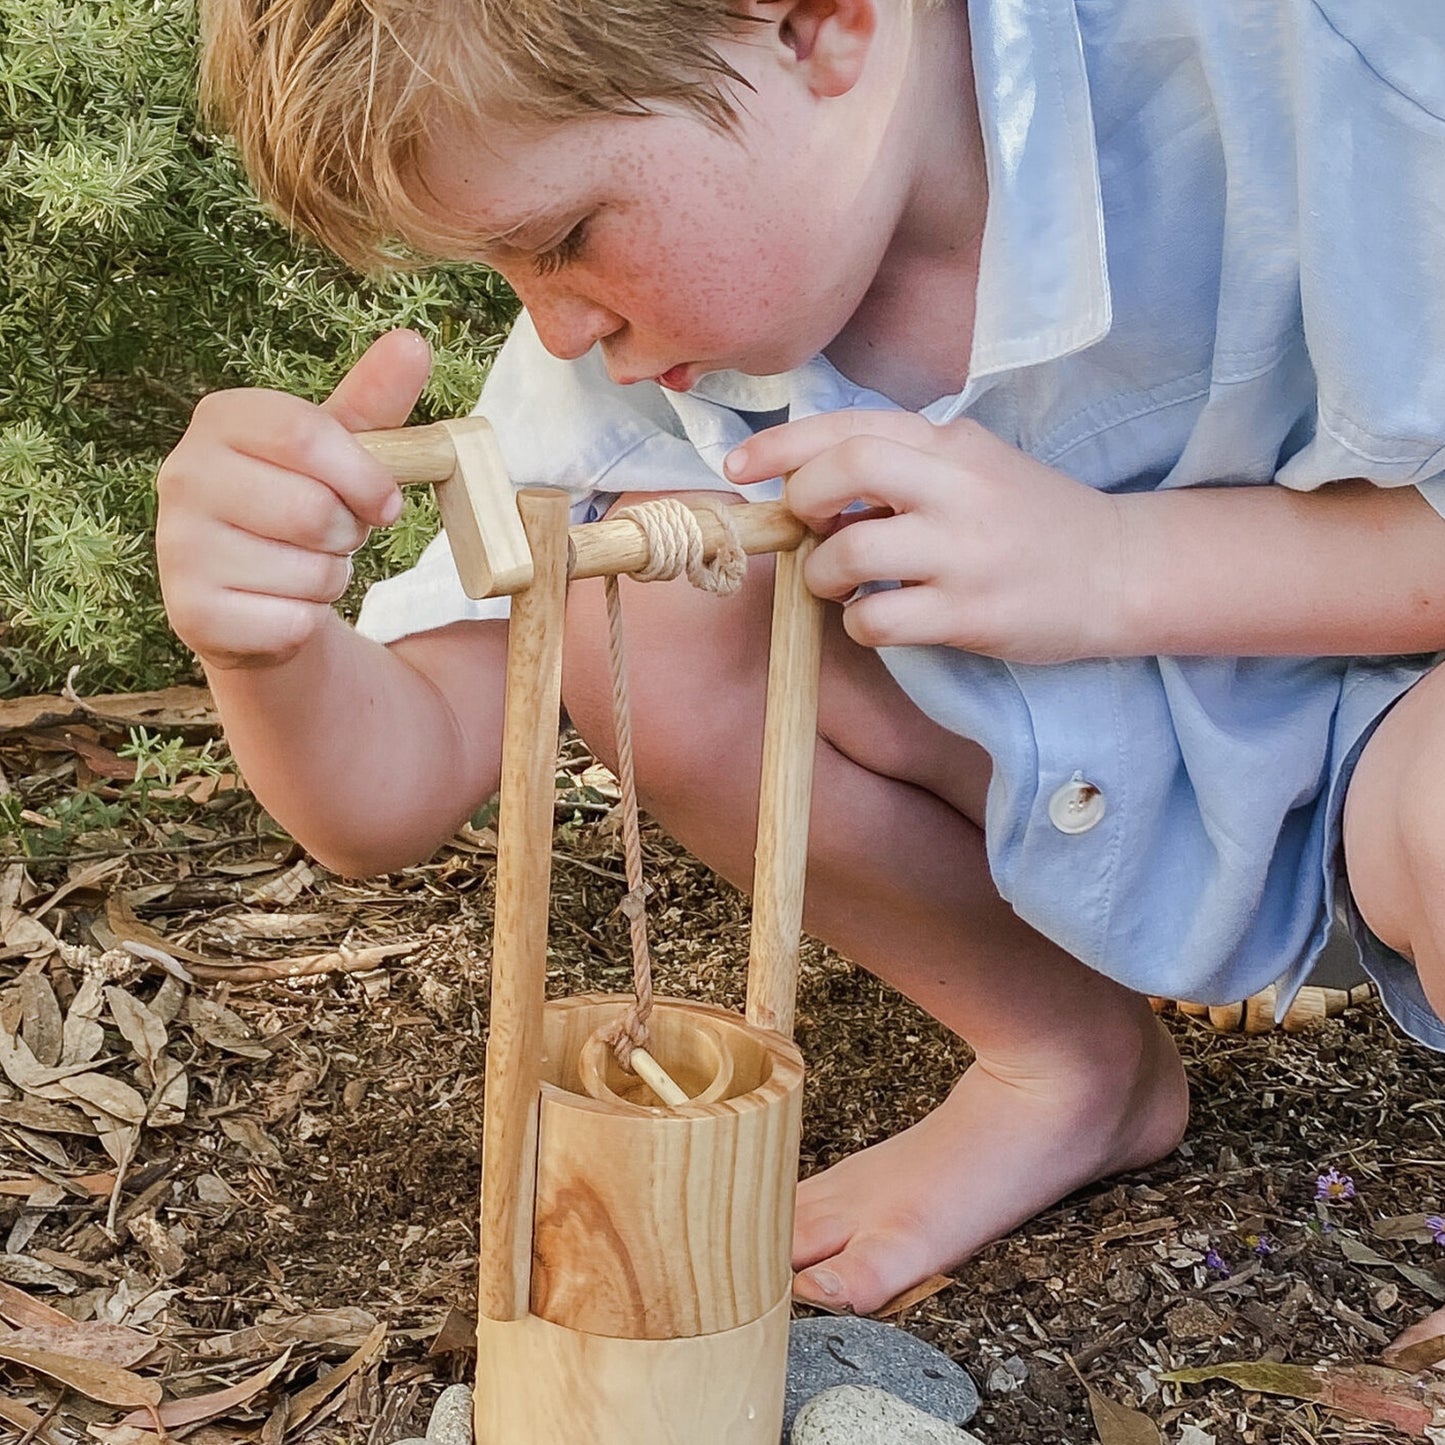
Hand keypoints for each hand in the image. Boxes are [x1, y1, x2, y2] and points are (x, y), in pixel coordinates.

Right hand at [156, 330, 429, 670]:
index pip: (305, 434)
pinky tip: (280, 604)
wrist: (251, 593)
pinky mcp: (192, 614)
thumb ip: (375, 401)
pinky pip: (294, 622)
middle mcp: (183, 475)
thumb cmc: (301, 503)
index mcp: (219, 419)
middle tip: (332, 534)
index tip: (387, 502)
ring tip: (301, 566)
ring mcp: (179, 547)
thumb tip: (413, 342)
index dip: (364, 475)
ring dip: (330, 579)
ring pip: (310, 573)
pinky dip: (307, 620)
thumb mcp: (340, 451)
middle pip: (313, 510)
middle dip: (348, 532)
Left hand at [724, 410, 1125, 662]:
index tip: (739, 467)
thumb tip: (807, 482)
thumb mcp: (973, 466)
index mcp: (953, 443)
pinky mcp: (972, 614)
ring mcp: (966, 553)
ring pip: (850, 552)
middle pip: (845, 469)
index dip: (781, 444)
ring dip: (822, 573)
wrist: (1120, 569)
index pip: (850, 425)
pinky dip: (860, 624)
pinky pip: (878, 620)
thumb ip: (903, 464)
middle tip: (806, 527)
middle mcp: (959, 489)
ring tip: (839, 582)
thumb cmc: (1032, 518)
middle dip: (801, 500)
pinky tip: (880, 619)